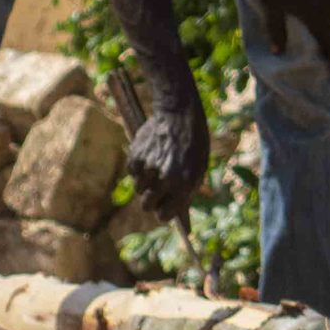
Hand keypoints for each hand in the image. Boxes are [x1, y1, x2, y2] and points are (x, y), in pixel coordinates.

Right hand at [128, 84, 209, 218]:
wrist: (180, 115)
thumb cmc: (193, 145)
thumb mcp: (197, 169)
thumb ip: (185, 191)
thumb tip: (174, 214)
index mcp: (184, 184)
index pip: (164, 215)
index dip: (163, 212)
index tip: (163, 209)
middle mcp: (165, 178)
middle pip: (146, 205)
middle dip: (150, 201)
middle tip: (155, 192)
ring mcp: (149, 166)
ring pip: (137, 188)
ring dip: (144, 182)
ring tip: (156, 168)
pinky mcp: (136, 155)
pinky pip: (131, 172)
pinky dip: (138, 168)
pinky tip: (149, 156)